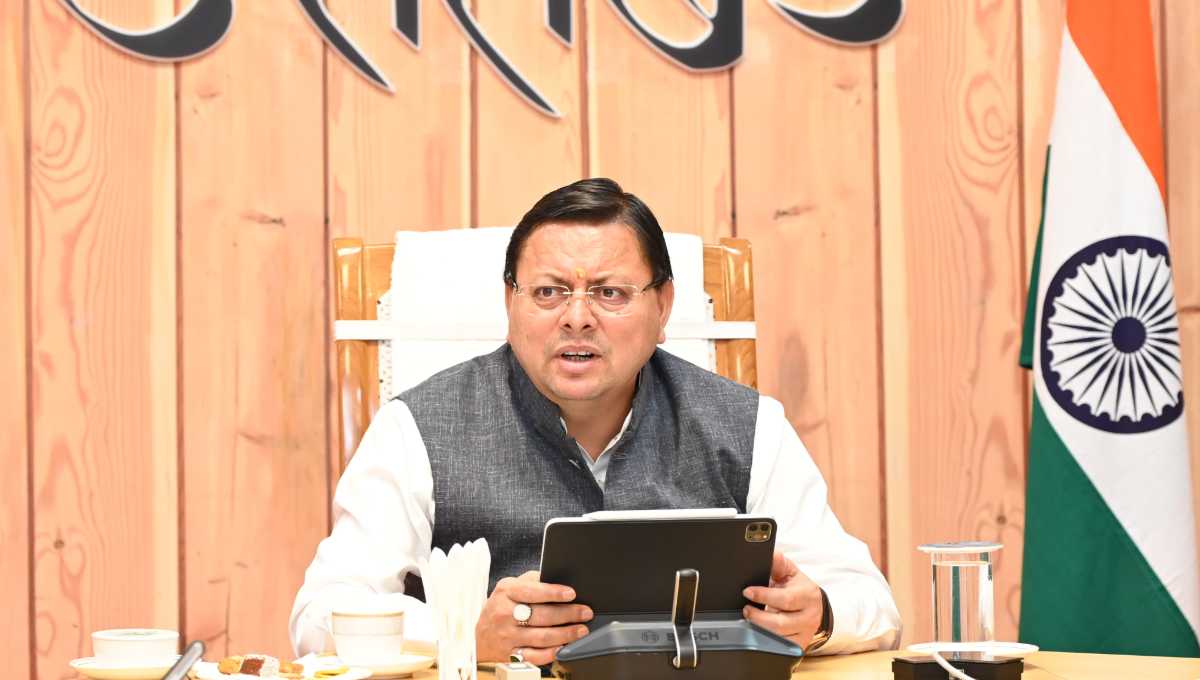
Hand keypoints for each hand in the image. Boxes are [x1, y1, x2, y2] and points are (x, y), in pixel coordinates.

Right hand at [475, 571, 592, 664]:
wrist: (480, 635)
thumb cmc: (502, 606)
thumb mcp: (511, 586)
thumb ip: (533, 581)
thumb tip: (561, 579)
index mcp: (506, 592)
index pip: (532, 591)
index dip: (553, 592)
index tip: (572, 594)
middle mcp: (504, 614)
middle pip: (541, 615)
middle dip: (568, 614)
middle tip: (585, 613)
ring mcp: (507, 636)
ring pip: (541, 637)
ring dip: (566, 634)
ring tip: (581, 630)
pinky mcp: (510, 654)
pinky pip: (534, 656)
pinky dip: (551, 653)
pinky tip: (564, 647)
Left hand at [742, 553, 825, 648]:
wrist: (812, 605)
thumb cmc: (798, 587)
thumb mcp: (790, 571)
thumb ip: (778, 563)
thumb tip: (769, 554)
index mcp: (808, 595)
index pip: (785, 599)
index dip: (764, 596)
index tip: (747, 592)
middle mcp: (810, 616)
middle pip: (781, 623)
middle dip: (758, 617)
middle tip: (745, 609)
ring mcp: (805, 633)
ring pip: (779, 638)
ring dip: (759, 629)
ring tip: (749, 618)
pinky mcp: (799, 646)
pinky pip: (780, 649)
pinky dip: (766, 641)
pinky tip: (757, 632)